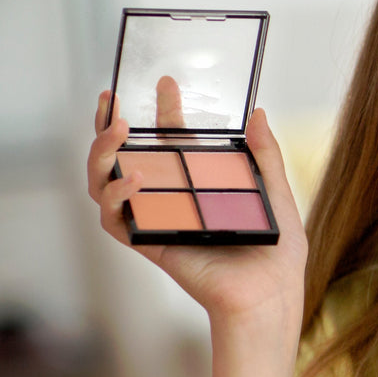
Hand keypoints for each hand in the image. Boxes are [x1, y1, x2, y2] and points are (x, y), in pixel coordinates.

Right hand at [86, 89, 308, 329]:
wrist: (270, 295)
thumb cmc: (276, 254)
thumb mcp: (275, 193)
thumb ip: (265, 156)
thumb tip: (259, 113)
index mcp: (196, 186)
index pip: (170, 142)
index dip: (163, 111)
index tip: (166, 81)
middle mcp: (168, 201)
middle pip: (123, 158)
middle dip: (107, 126)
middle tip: (113, 101)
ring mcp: (154, 221)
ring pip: (102, 184)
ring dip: (101, 153)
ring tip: (118, 131)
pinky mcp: (147, 244)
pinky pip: (114, 218)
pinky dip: (116, 194)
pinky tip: (134, 176)